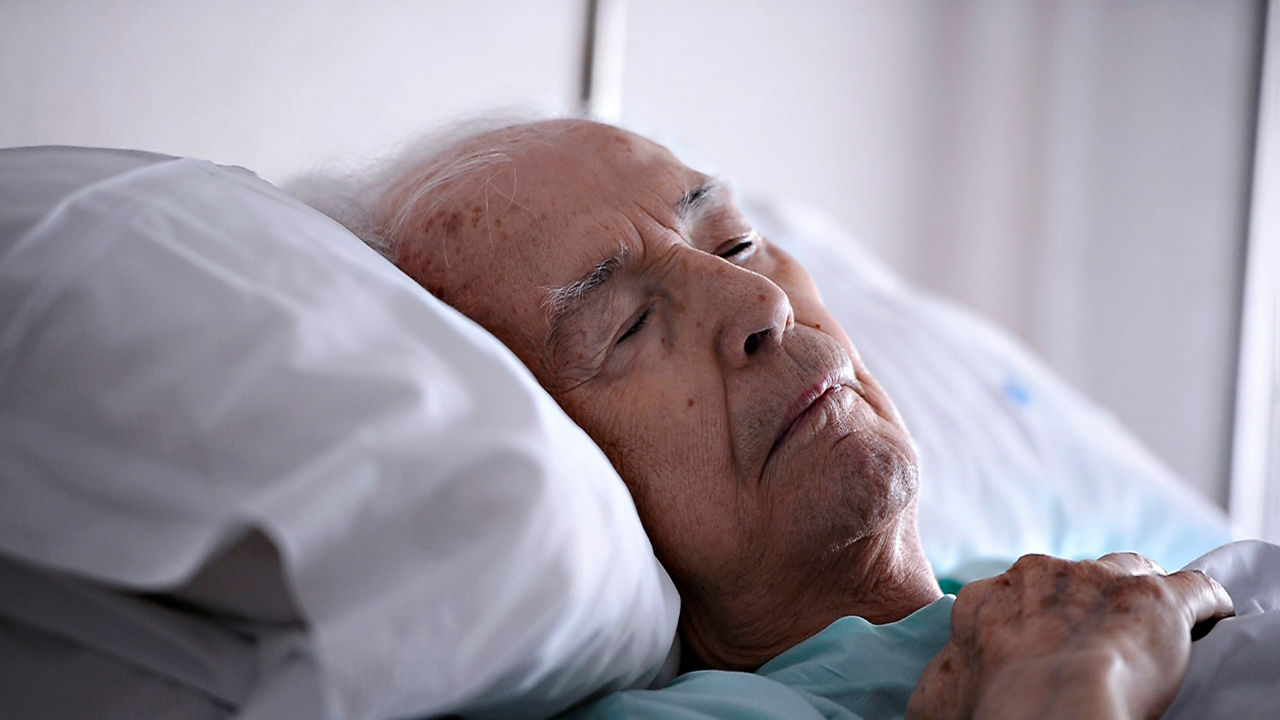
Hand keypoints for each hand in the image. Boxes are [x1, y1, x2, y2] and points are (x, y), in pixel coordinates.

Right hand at [907, 552, 1233, 719]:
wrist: (1043, 710)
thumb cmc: (988, 711)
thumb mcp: (936, 698)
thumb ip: (940, 679)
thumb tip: (931, 692)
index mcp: (987, 600)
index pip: (1014, 590)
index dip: (1034, 614)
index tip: (1043, 639)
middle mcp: (1037, 575)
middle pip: (1070, 574)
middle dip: (1083, 598)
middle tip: (1094, 638)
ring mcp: (1098, 579)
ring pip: (1128, 569)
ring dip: (1138, 594)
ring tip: (1149, 626)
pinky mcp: (1158, 599)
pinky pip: (1196, 589)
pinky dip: (1206, 603)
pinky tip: (1210, 617)